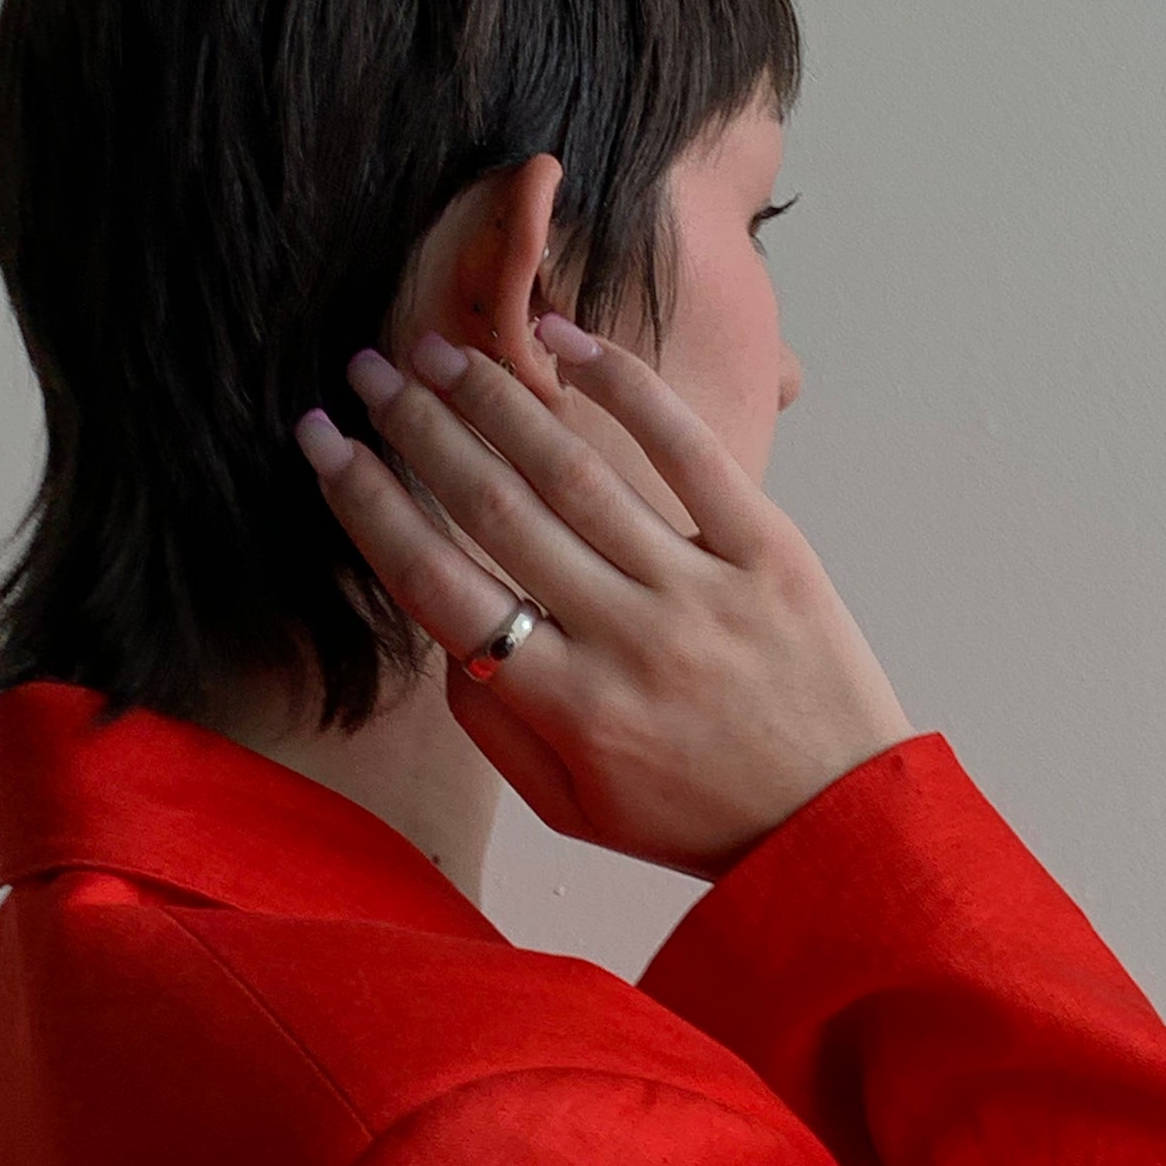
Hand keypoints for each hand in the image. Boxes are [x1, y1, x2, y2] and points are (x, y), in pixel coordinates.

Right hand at [296, 321, 916, 881]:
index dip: (368, 504)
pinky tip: (566, 343)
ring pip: (576, 471)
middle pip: (496, 509)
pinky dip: (624, 388)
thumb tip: (447, 634)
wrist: (843, 822)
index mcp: (568, 706)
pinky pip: (688, 451)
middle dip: (417, 429)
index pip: (439, 585)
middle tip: (367, 370)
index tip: (322, 442)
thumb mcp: (571, 807)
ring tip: (439, 352)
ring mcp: (701, 585)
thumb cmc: (695, 815)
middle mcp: (626, 637)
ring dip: (497, 400)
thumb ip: (494, 725)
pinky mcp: (769, 547)